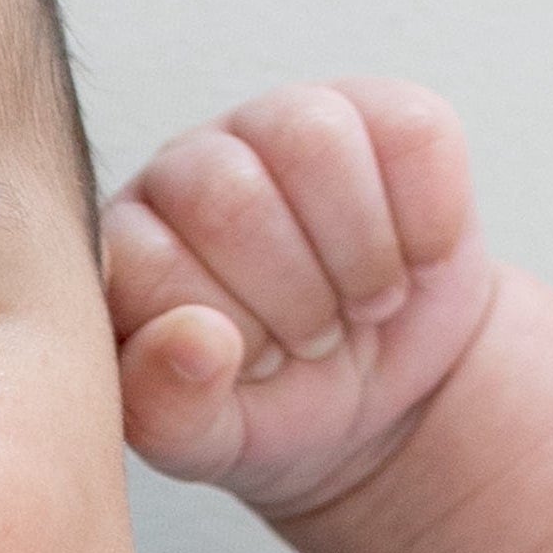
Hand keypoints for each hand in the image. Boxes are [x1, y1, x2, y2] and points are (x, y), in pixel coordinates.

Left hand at [104, 80, 497, 519]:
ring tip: (363, 304)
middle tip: (315, 342)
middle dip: (294, 298)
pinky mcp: (380, 110)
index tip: (253, 368)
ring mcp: (278, 124)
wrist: (387, 390)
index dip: (221, 332)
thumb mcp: (207, 442)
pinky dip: (428, 224)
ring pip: (314, 142)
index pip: (148, 262)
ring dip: (360, 254)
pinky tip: (413, 261)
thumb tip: (190, 338)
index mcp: (124, 244)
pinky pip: (412, 135)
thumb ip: (167, 408)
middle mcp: (186, 168)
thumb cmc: (272, 406)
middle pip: (230, 195)